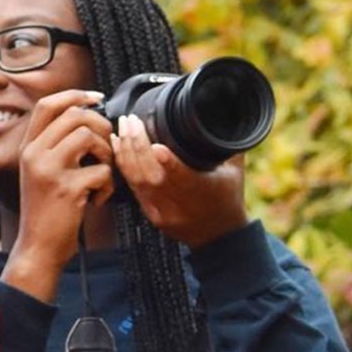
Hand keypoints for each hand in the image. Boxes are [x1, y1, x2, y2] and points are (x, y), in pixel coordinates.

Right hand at [1, 90, 115, 302]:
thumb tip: (85, 117)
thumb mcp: (39, 172)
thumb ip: (53, 146)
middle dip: (100, 125)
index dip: (76, 95)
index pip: (48, 105)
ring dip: (106, 153)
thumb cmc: (45, 210)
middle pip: (74, 115)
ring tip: (103, 173)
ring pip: (88, 137)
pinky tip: (97, 199)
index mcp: (27, 147)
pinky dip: (107, 185)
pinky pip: (102, 171)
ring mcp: (48, 170)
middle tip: (107, 146)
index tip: (98, 98)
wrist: (38, 246)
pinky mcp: (67, 189)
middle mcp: (33, 154)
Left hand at [114, 115, 248, 248]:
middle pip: (153, 176)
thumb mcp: (234, 171)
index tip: (157, 146)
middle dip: (138, 146)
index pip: (184, 179)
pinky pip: (132, 187)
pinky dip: (123, 165)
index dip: (169, 164)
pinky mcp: (150, 213)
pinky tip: (117, 146)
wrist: (220, 237)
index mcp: (204, 193)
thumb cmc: (228, 198)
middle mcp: (180, 205)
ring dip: (126, 152)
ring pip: (138, 181)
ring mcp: (162, 211)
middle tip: (131, 121)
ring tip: (122, 127)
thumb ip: (226, 144)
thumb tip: (222, 114)